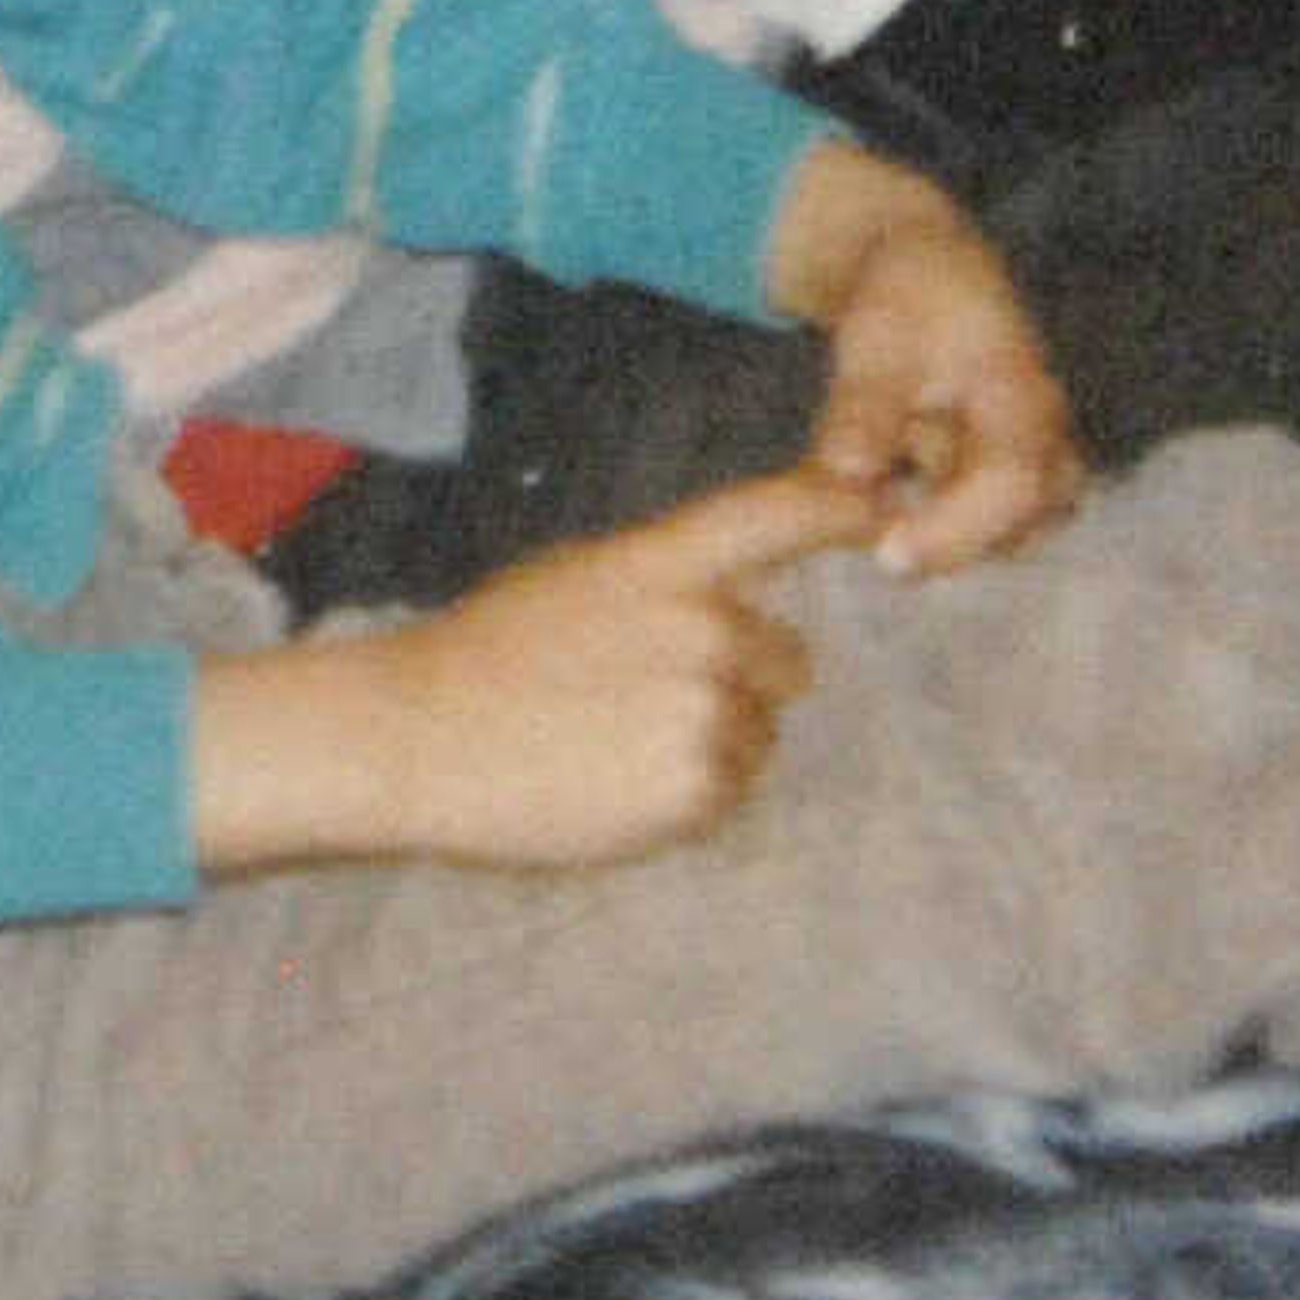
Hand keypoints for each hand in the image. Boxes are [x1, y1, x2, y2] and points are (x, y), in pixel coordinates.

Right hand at [209, 466, 882, 871]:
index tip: (881, 501)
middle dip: (740, 682)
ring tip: (613, 746)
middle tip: (641, 699)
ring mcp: (704, 712)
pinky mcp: (696, 791)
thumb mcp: (579, 579)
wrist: (417, 736)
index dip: (838, 508)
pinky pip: (727, 793)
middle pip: (786, 660)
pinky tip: (613, 786)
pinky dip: (685, 798)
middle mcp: (703, 629)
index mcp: (663, 562)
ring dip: (708, 744)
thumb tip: (741, 607)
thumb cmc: (490, 654)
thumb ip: (668, 582)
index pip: (776, 515)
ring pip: (756, 735)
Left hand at [759, 137, 1083, 571]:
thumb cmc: (903, 297)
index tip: (889, 555)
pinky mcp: (1015, 469)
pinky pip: (991, 519)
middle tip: (882, 553)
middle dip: (954, 545)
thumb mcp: (875, 340)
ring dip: (952, 535)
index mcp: (1019, 391)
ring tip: (887, 521)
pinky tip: (893, 503)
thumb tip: (849, 474)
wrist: (928, 267)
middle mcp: (1044, 429)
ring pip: (1014, 527)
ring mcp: (1038, 451)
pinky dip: (943, 522)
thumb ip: (865, 408)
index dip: (956, 532)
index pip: (1013, 482)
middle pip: (1028, 519)